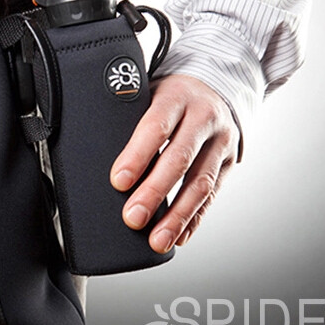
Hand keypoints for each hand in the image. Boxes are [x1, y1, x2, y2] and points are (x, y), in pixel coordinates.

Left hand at [110, 74, 238, 253]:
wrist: (215, 83)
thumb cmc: (168, 95)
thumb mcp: (148, 94)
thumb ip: (130, 119)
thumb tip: (95, 156)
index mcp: (176, 97)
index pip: (155, 127)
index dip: (137, 156)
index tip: (118, 182)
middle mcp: (204, 117)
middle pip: (179, 159)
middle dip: (154, 192)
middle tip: (133, 218)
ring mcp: (221, 141)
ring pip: (201, 183)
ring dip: (177, 216)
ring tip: (158, 240)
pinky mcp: (229, 161)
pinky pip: (213, 194)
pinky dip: (194, 219)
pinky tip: (179, 236)